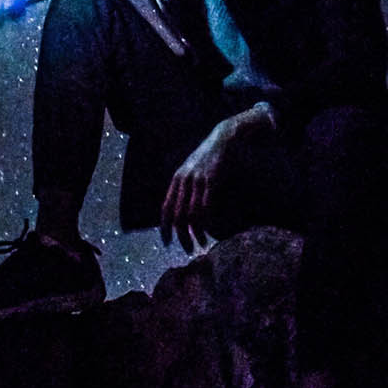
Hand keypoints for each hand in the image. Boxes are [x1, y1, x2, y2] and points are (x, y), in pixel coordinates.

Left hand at [160, 105, 273, 252]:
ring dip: (195, 233)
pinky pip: (206, 207)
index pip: (166, 207)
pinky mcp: (211, 180)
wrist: (222, 138)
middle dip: (181, 236)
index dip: (165, 227)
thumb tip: (180, 210)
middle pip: (177, 215)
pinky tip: (210, 231)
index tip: (167, 243)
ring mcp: (197, 180)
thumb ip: (183, 187)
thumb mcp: (190, 170)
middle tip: (188, 249)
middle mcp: (184, 179)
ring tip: (201, 243)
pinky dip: (206, 222)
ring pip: (191, 214)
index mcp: (176, 178)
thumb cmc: (208, 157)